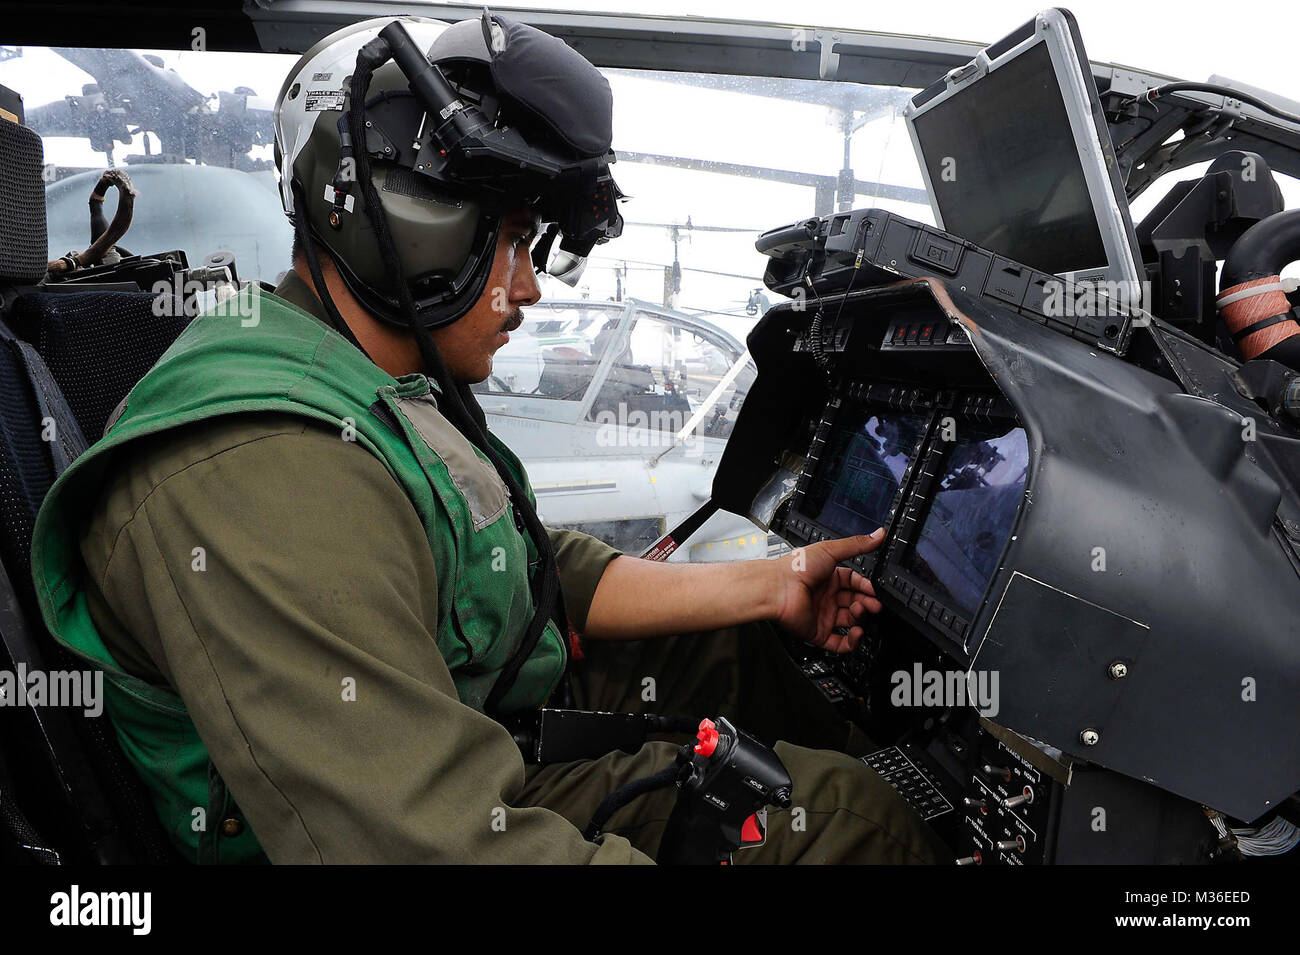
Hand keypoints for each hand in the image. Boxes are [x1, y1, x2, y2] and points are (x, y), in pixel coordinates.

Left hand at [770, 530, 885, 652]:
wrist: (778, 588)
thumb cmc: (796, 568)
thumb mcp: (830, 550)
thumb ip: (856, 545)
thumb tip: (877, 535)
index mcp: (829, 577)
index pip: (855, 583)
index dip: (866, 586)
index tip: (875, 589)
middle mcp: (826, 596)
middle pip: (855, 602)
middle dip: (867, 603)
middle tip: (874, 604)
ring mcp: (822, 615)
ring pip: (850, 621)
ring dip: (860, 618)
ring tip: (861, 611)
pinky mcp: (818, 632)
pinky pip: (839, 642)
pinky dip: (851, 641)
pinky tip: (857, 632)